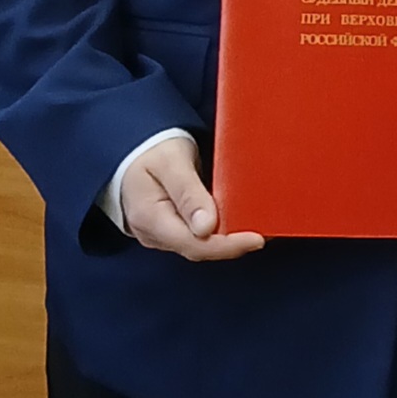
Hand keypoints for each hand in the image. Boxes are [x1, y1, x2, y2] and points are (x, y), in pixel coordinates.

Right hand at [121, 136, 265, 261]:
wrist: (130, 149)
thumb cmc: (151, 150)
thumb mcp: (171, 163)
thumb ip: (188, 193)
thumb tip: (206, 227)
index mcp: (150, 218)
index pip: (193, 243)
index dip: (227, 245)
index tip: (257, 238)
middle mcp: (153, 234)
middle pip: (199, 248)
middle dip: (233, 244)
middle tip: (266, 231)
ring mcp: (160, 234)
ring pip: (199, 245)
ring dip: (228, 240)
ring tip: (259, 227)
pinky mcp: (169, 229)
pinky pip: (196, 237)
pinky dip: (218, 232)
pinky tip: (238, 223)